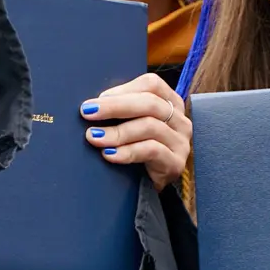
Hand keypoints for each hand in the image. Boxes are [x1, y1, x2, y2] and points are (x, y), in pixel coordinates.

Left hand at [82, 73, 191, 189]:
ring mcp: (181, 142)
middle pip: (149, 103)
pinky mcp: (176, 163)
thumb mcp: (133, 124)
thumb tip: (91, 104)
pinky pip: (151, 151)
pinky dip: (127, 151)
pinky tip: (109, 154)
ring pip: (149, 126)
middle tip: (88, 112)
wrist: (150, 185)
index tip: (96, 100)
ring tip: (93, 137)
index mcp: (171, 102)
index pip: (151, 84)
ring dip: (117, 131)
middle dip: (115, 107)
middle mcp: (180, 119)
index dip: (123, 90)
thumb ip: (121, 110)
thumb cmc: (137, 148)